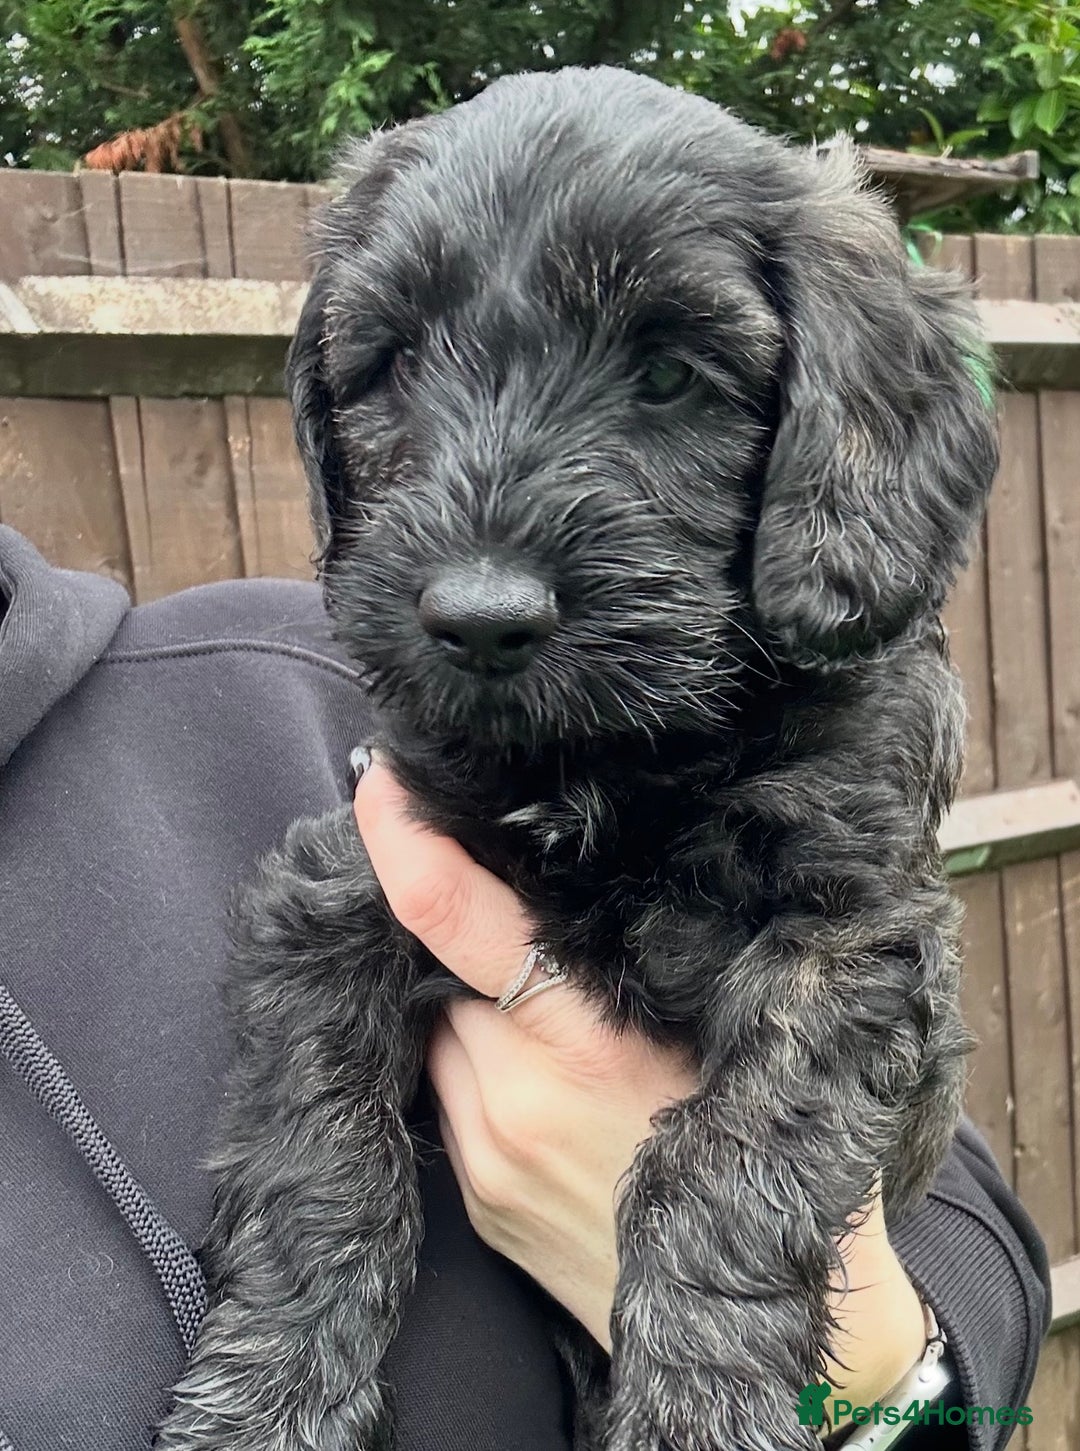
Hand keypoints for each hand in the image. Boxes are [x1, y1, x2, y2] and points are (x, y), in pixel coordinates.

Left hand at [353, 758, 925, 1411]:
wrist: (749, 1311)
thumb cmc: (755, 1140)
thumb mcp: (718, 1024)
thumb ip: (631, 956)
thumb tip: (562, 876)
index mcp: (585, 1036)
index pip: (456, 913)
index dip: (402, 839)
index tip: (379, 779)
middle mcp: (514, 1093)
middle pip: (447, 975)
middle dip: (476, 953)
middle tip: (540, 958)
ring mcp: (485, 1152)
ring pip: (445, 1035)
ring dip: (479, 1019)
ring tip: (559, 1048)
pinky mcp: (474, 1199)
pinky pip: (452, 1099)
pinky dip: (483, 1077)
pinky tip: (550, 1105)